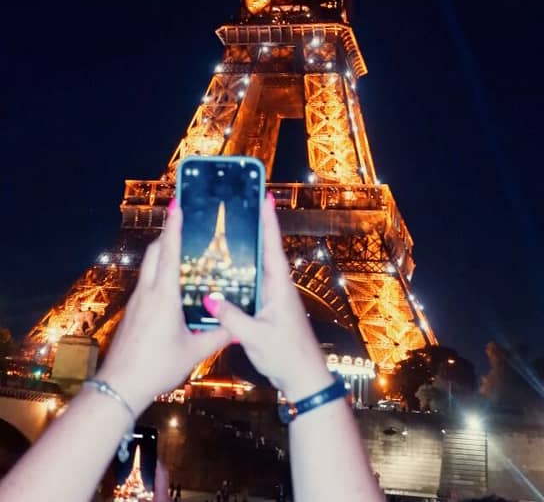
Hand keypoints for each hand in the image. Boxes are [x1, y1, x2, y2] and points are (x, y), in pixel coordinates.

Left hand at [98, 202, 230, 414]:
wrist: (119, 387)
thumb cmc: (156, 368)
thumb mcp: (193, 352)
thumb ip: (218, 335)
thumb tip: (240, 327)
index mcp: (163, 296)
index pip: (169, 253)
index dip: (174, 227)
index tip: (177, 204)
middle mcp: (147, 292)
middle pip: (154, 253)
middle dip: (167, 234)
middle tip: (183, 222)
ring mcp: (137, 301)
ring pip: (148, 266)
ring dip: (161, 252)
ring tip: (178, 248)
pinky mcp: (132, 311)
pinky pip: (146, 282)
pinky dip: (157, 272)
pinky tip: (169, 283)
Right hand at [203, 193, 332, 400]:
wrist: (303, 377)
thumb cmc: (287, 356)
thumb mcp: (256, 336)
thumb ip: (232, 318)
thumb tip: (209, 297)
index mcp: (279, 286)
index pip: (272, 246)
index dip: (267, 221)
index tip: (264, 196)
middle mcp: (277, 286)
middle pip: (262, 250)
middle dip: (252, 228)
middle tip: (238, 207)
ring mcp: (272, 297)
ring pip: (255, 268)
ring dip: (243, 252)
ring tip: (224, 234)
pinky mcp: (267, 309)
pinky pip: (251, 285)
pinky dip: (239, 276)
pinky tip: (223, 274)